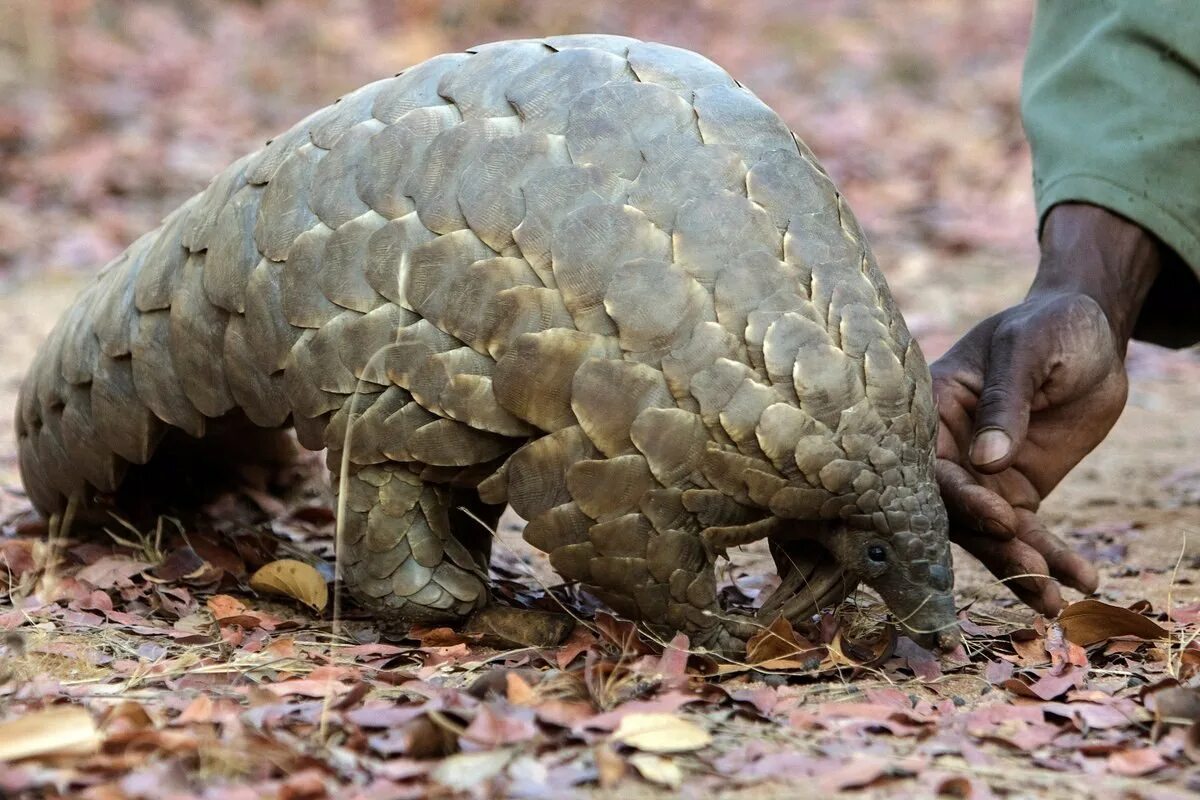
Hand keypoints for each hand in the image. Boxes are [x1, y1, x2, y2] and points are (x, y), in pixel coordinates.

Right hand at [931, 204, 1161, 614]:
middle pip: (955, 511)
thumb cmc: (1048, 327)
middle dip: (992, 546)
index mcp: (931, 412)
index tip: (1001, 518)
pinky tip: (1080, 583)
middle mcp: (947, 452)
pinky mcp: (1015, 493)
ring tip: (1055, 600)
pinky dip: (1053, 560)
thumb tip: (988, 458)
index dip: (960, 497)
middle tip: (1032, 572)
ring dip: (1022, 568)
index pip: (931, 465)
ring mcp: (980, 478)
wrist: (1090, 335)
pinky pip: (1028, 535)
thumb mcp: (1026, 350)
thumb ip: (1004, 401)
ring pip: (990, 535)